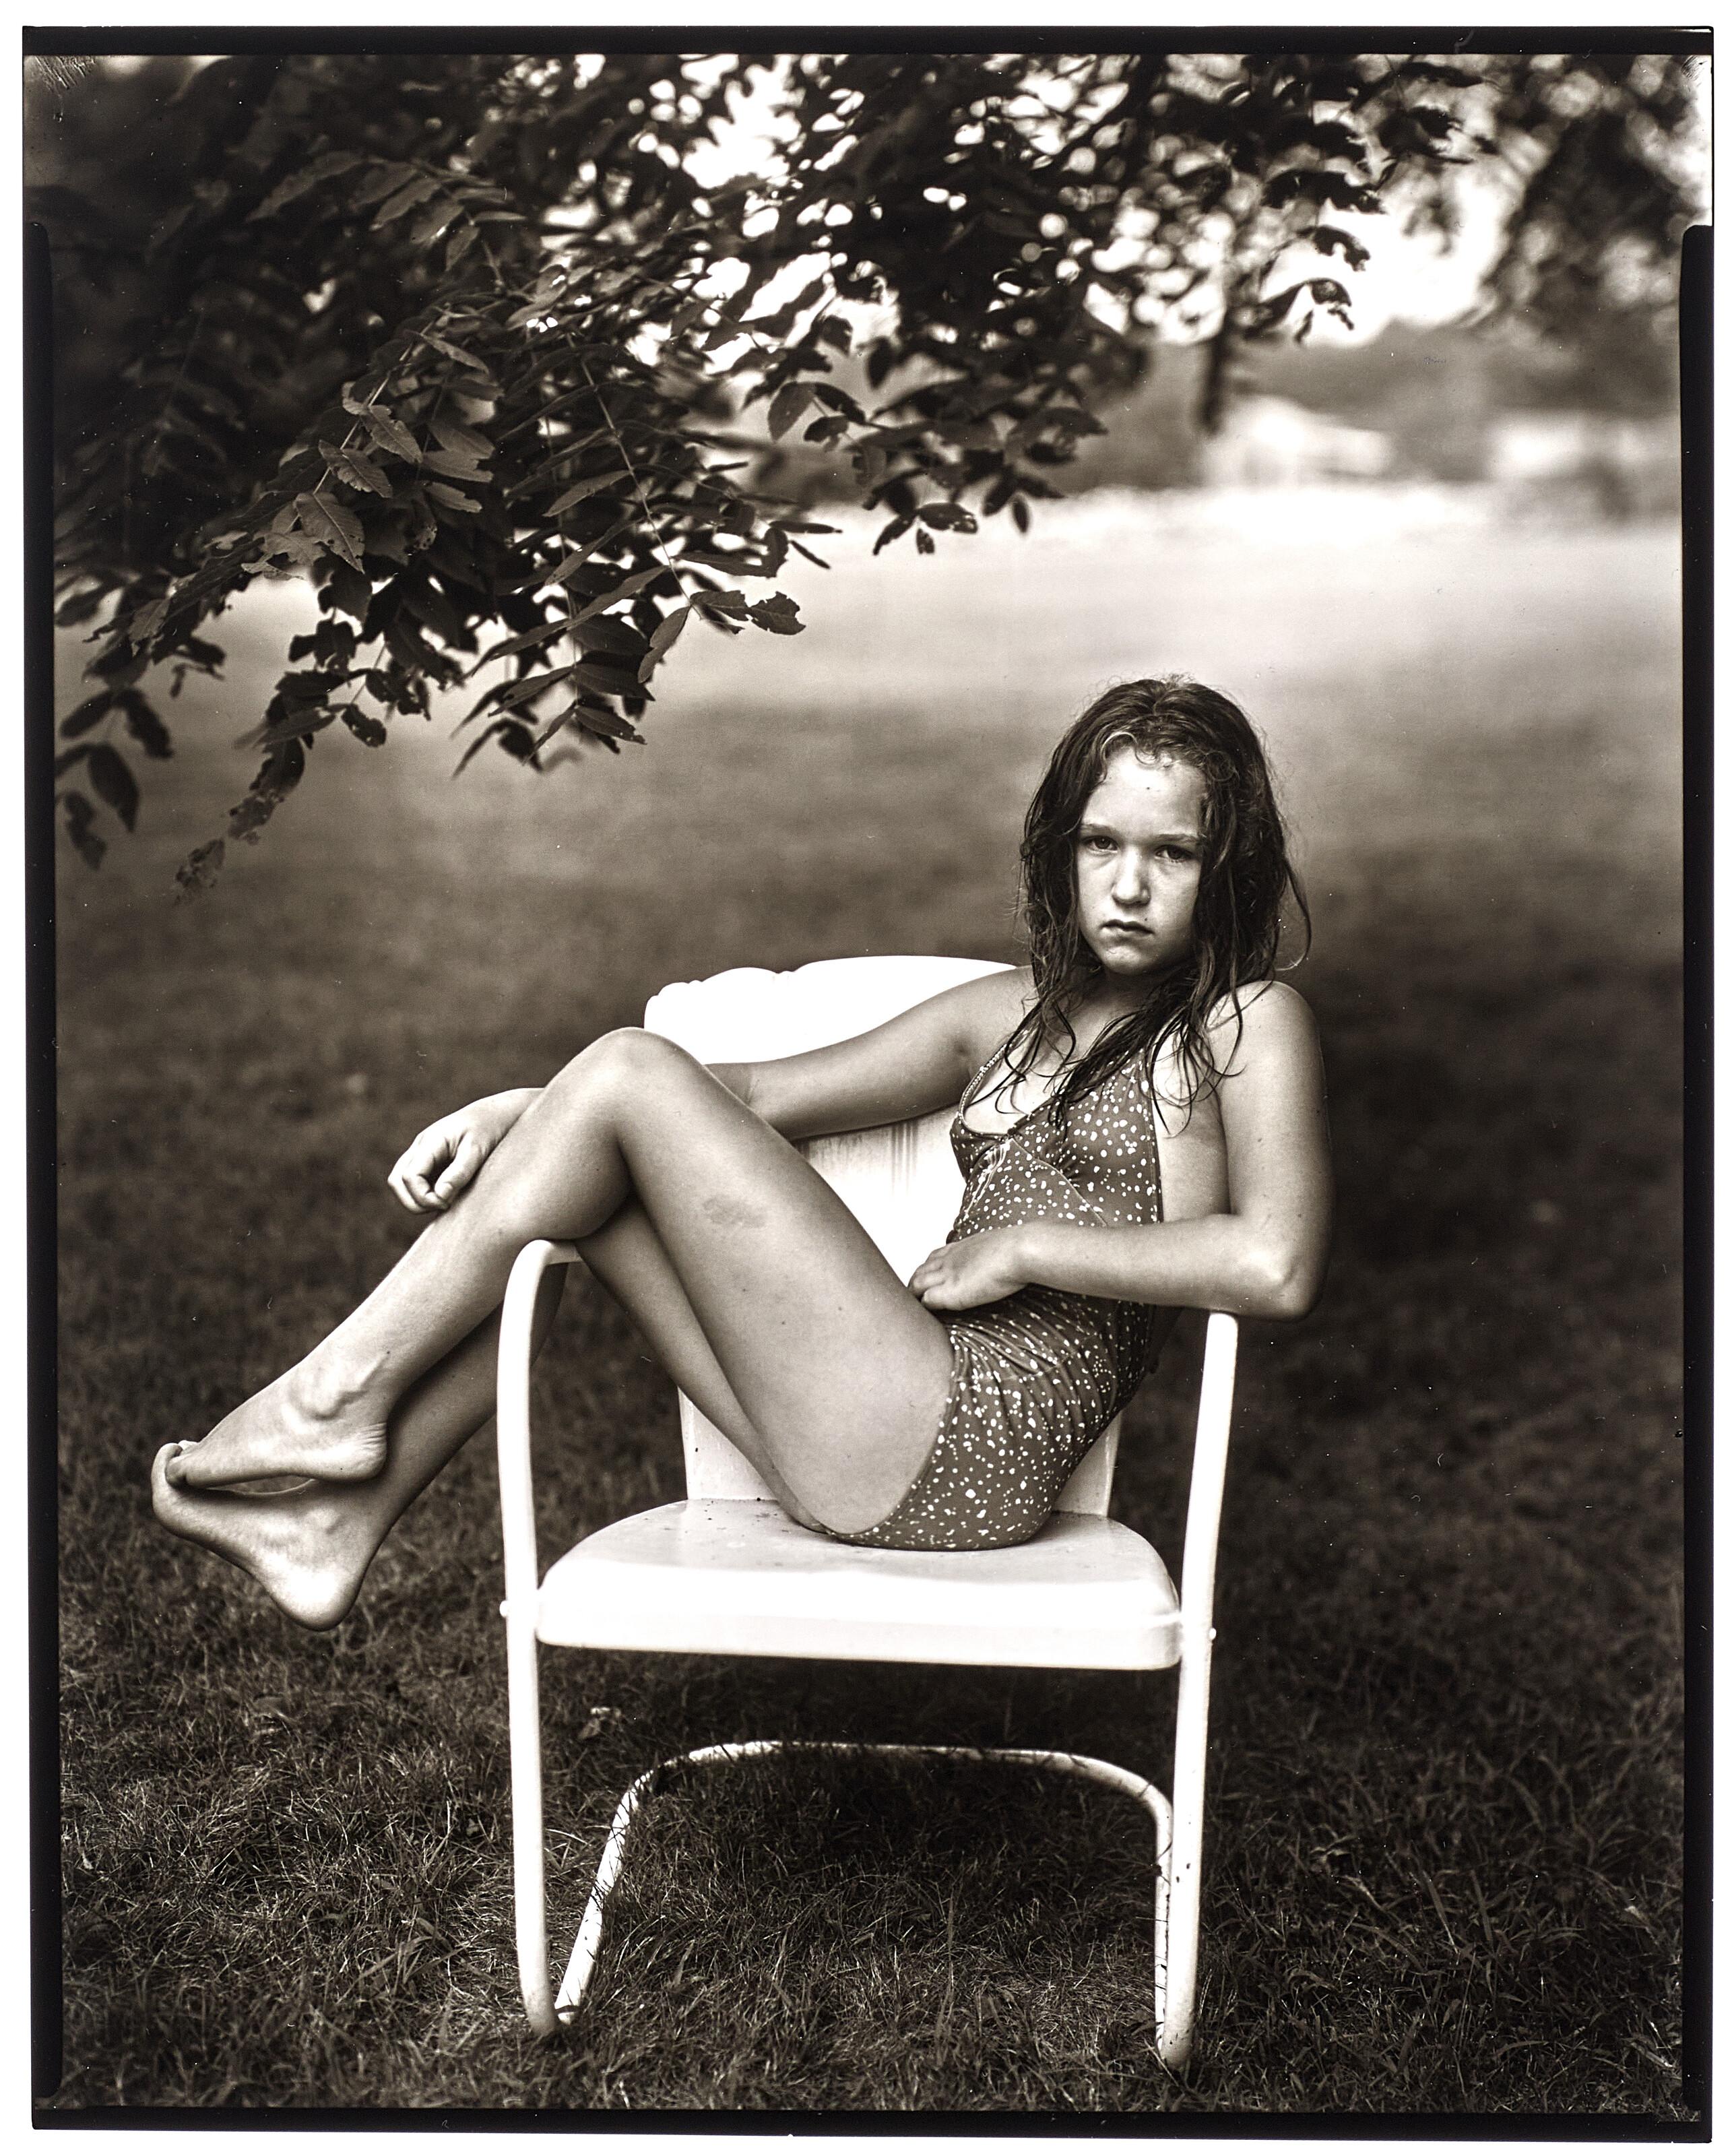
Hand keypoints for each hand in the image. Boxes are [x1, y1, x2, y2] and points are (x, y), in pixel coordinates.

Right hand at [387, 1090, 531, 1214]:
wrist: (497, 1114)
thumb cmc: (490, 1129)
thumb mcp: (477, 1151)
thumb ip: (459, 1173)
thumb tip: (439, 1197)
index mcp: (430, 1141)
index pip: (408, 1176)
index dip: (422, 1197)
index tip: (447, 1203)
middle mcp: (421, 1147)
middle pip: (396, 1181)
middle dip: (414, 1201)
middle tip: (444, 1206)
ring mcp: (423, 1154)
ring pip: (401, 1182)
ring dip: (417, 1199)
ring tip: (446, 1203)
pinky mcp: (430, 1161)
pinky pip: (416, 1182)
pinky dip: (425, 1194)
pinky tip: (448, 1198)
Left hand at [910, 1227, 1029, 1311]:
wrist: (1018, 1251)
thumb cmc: (1017, 1248)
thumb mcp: (997, 1244)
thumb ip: (991, 1253)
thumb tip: (1002, 1258)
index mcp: (960, 1248)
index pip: (933, 1258)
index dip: (928, 1270)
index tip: (928, 1279)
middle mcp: (948, 1260)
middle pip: (919, 1271)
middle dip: (914, 1284)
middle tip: (915, 1298)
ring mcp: (947, 1275)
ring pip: (917, 1284)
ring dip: (915, 1296)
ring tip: (915, 1311)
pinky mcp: (950, 1292)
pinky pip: (926, 1300)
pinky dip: (925, 1307)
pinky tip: (929, 1315)